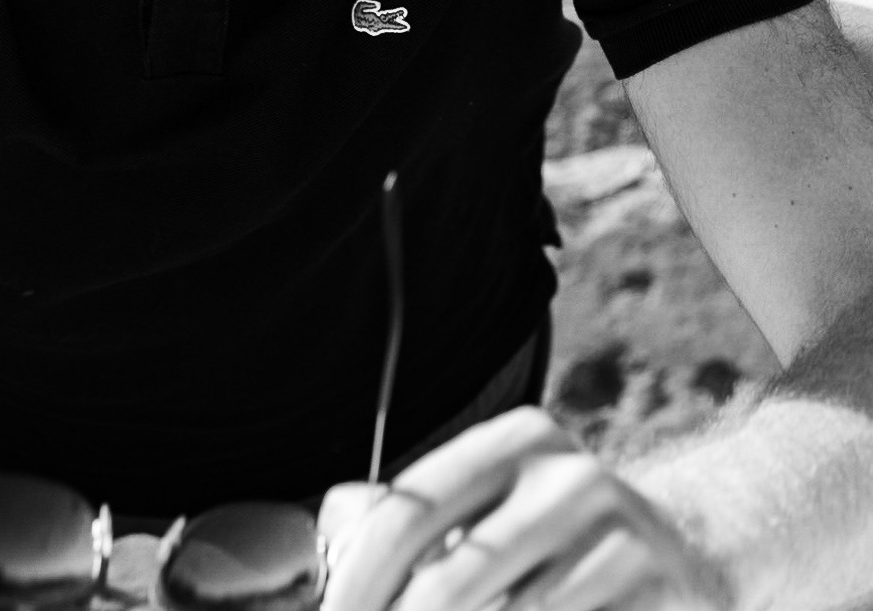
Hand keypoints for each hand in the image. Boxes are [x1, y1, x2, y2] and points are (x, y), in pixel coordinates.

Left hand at [318, 406, 728, 610]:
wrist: (703, 552)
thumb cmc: (560, 536)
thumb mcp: (498, 500)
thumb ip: (419, 516)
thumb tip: (332, 541)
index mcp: (517, 440)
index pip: (406, 514)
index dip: (355, 583)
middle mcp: (572, 479)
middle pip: (448, 586)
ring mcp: (628, 544)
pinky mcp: (668, 598)